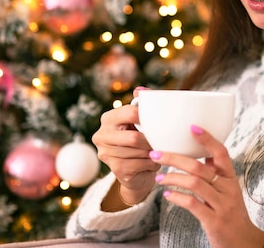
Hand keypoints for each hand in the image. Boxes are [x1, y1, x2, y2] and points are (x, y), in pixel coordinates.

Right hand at [92, 87, 158, 204]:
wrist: (138, 172)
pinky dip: (152, 164)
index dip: (148, 117)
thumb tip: (140, 91)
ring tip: (157, 152)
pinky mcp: (115, 169)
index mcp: (108, 118)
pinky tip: (153, 162)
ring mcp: (105, 154)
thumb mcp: (141, 122)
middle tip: (161, 141)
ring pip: (139, 152)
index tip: (160, 121)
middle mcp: (101, 135)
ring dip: (153, 153)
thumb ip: (141, 104)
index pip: (130, 113)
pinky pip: (140, 164)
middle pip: (134, 137)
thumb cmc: (141, 141)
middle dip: (151, 141)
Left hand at [149, 125, 263, 247]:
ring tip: (159, 177)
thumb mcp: (227, 190)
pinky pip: (193, 204)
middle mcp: (227, 188)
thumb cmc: (231, 214)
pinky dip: (177, 197)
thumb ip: (216, 173)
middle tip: (156, 154)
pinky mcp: (214, 221)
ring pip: (194, 183)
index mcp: (230, 178)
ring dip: (172, 178)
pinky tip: (167, 195)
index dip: (208, 139)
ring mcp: (221, 205)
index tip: (192, 127)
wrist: (244, 242)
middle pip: (199, 167)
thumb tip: (201, 153)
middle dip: (174, 158)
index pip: (221, 152)